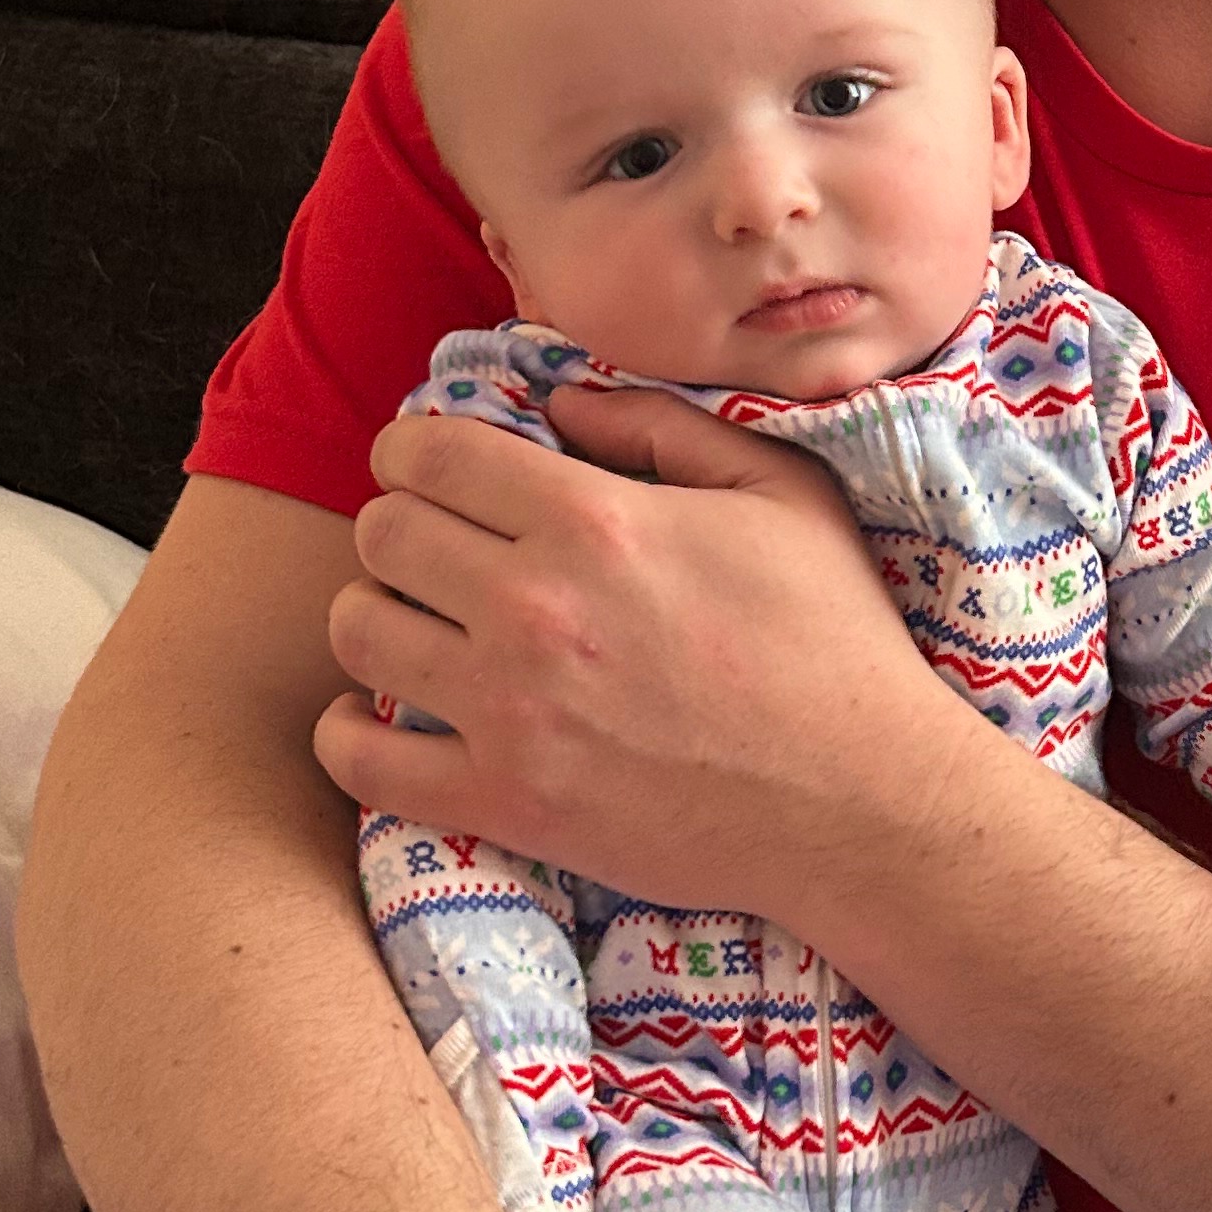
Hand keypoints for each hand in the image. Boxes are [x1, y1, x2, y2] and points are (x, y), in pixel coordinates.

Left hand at [313, 388, 971, 910]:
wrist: (863, 805)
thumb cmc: (836, 643)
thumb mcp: (782, 494)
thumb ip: (663, 428)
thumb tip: (562, 405)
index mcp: (595, 521)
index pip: (428, 453)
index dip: (415, 449)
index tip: (431, 468)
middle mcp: (534, 607)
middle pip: (381, 533)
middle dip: (402, 526)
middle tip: (439, 549)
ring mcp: (509, 711)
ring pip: (357, 631)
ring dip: (378, 618)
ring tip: (420, 627)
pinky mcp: (503, 804)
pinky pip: (359, 761)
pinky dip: (348, 736)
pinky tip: (382, 721)